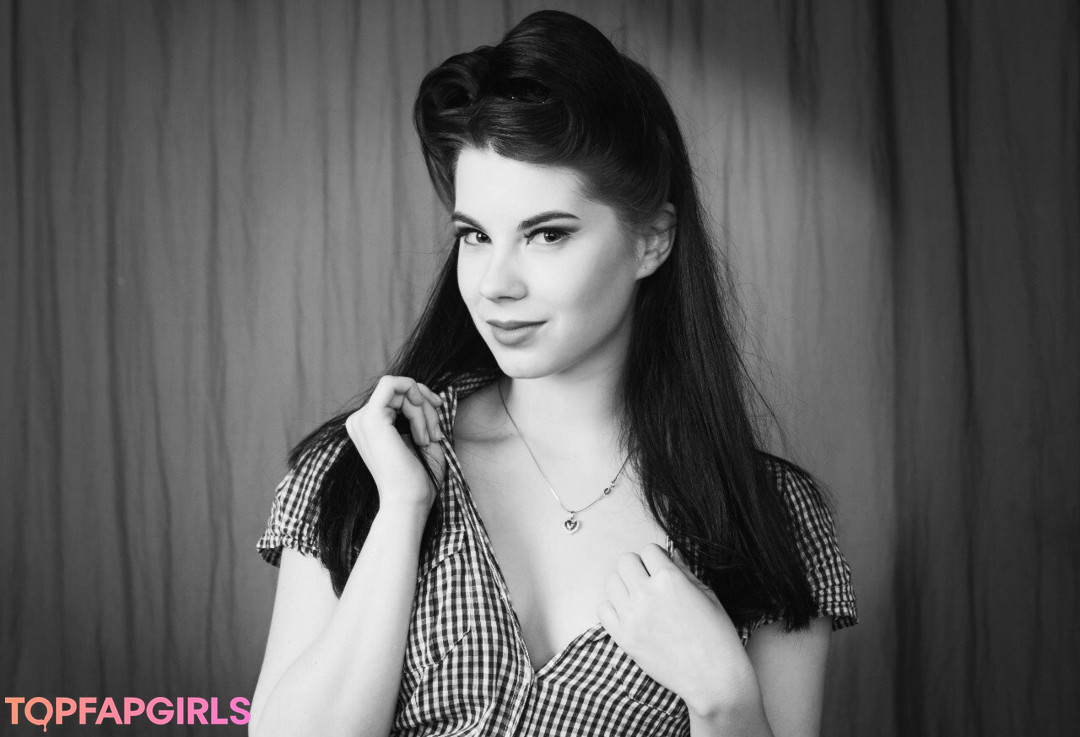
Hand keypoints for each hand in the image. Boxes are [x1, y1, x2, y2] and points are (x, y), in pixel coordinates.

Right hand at [344, 375, 446, 512]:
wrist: (408, 502)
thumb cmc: (418, 477)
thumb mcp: (421, 436)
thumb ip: (419, 414)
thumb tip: (428, 393)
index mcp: (368, 426)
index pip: (395, 394)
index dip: (421, 399)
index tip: (438, 417)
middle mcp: (359, 420)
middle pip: (398, 389)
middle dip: (425, 405)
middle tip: (437, 434)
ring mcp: (362, 418)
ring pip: (400, 388)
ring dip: (424, 410)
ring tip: (430, 439)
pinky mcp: (371, 418)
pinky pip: (396, 386)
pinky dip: (418, 406)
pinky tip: (422, 435)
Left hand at [596, 544, 759, 716]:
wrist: (713, 678)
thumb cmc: (717, 637)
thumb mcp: (707, 595)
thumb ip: (684, 570)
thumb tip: (671, 553)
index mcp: (669, 579)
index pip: (648, 550)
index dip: (657, 558)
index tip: (662, 569)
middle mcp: (646, 593)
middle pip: (625, 561)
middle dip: (638, 568)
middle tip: (649, 582)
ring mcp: (631, 616)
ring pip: (611, 582)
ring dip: (624, 586)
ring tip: (640, 599)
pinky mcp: (623, 637)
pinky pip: (603, 609)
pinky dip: (613, 609)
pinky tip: (630, 615)